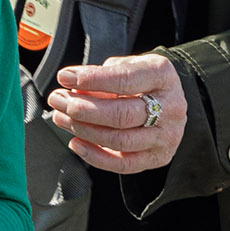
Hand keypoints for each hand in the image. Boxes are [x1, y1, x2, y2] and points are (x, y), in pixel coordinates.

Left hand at [47, 52, 187, 173]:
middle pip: (122, 115)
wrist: (166, 100)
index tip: (65, 78)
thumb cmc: (139, 80)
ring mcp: (167, 135)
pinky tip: (75, 142)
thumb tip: (75, 91)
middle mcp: (171, 107)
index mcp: (163, 76)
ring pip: (120, 140)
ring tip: (61, 118)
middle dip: (83, 109)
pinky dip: (94, 156)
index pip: (126, 80)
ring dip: (83, 130)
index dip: (92, 79)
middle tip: (58, 101)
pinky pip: (123, 164)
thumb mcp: (125, 66)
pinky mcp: (158, 157)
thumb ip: (102, 76)